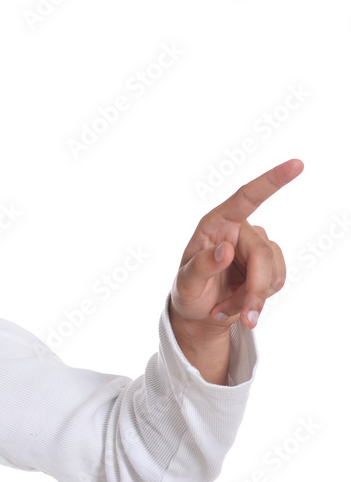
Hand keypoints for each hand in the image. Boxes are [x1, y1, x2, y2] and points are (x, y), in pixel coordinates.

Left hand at [172, 158, 302, 331]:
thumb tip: (225, 249)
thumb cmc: (188, 292)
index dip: (271, 181)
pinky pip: (277, 282)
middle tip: (247, 317)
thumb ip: (201, 267)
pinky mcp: (269, 264)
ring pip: (272, 272)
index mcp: (215, 225)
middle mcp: (238, 230)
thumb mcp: (185, 284)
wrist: (199, 313)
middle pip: (263, 254)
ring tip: (225, 309)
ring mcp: (256, 247)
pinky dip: (259, 300)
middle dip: (254, 289)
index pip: (245, 198)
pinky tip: (240, 304)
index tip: (296, 164)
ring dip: (252, 299)